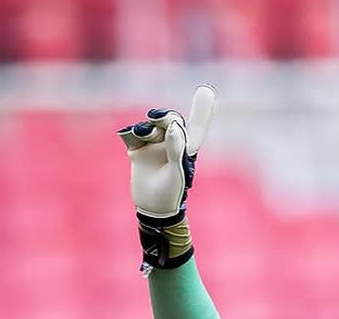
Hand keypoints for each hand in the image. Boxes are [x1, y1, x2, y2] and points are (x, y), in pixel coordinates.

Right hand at [118, 84, 215, 217]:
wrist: (152, 208)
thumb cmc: (171, 193)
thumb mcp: (177, 172)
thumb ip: (176, 148)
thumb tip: (175, 125)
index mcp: (186, 149)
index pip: (196, 126)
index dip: (202, 110)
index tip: (206, 91)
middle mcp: (171, 144)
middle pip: (170, 121)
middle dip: (164, 116)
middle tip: (156, 118)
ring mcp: (154, 147)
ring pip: (151, 126)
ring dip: (148, 126)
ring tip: (144, 133)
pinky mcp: (137, 151)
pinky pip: (133, 134)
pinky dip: (132, 132)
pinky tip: (131, 135)